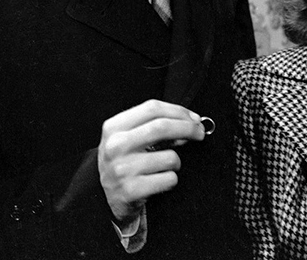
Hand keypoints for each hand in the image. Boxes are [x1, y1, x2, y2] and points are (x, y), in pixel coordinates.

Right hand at [97, 99, 204, 223]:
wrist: (106, 198)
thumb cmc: (124, 162)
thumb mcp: (129, 138)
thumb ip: (154, 125)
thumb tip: (190, 122)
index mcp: (114, 127)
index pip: (152, 108)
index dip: (178, 111)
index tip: (193, 118)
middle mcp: (115, 146)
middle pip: (162, 127)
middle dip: (188, 128)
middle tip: (199, 133)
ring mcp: (122, 169)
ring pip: (170, 157)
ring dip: (176, 162)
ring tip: (164, 167)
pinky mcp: (131, 190)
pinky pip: (169, 179)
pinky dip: (171, 180)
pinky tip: (159, 181)